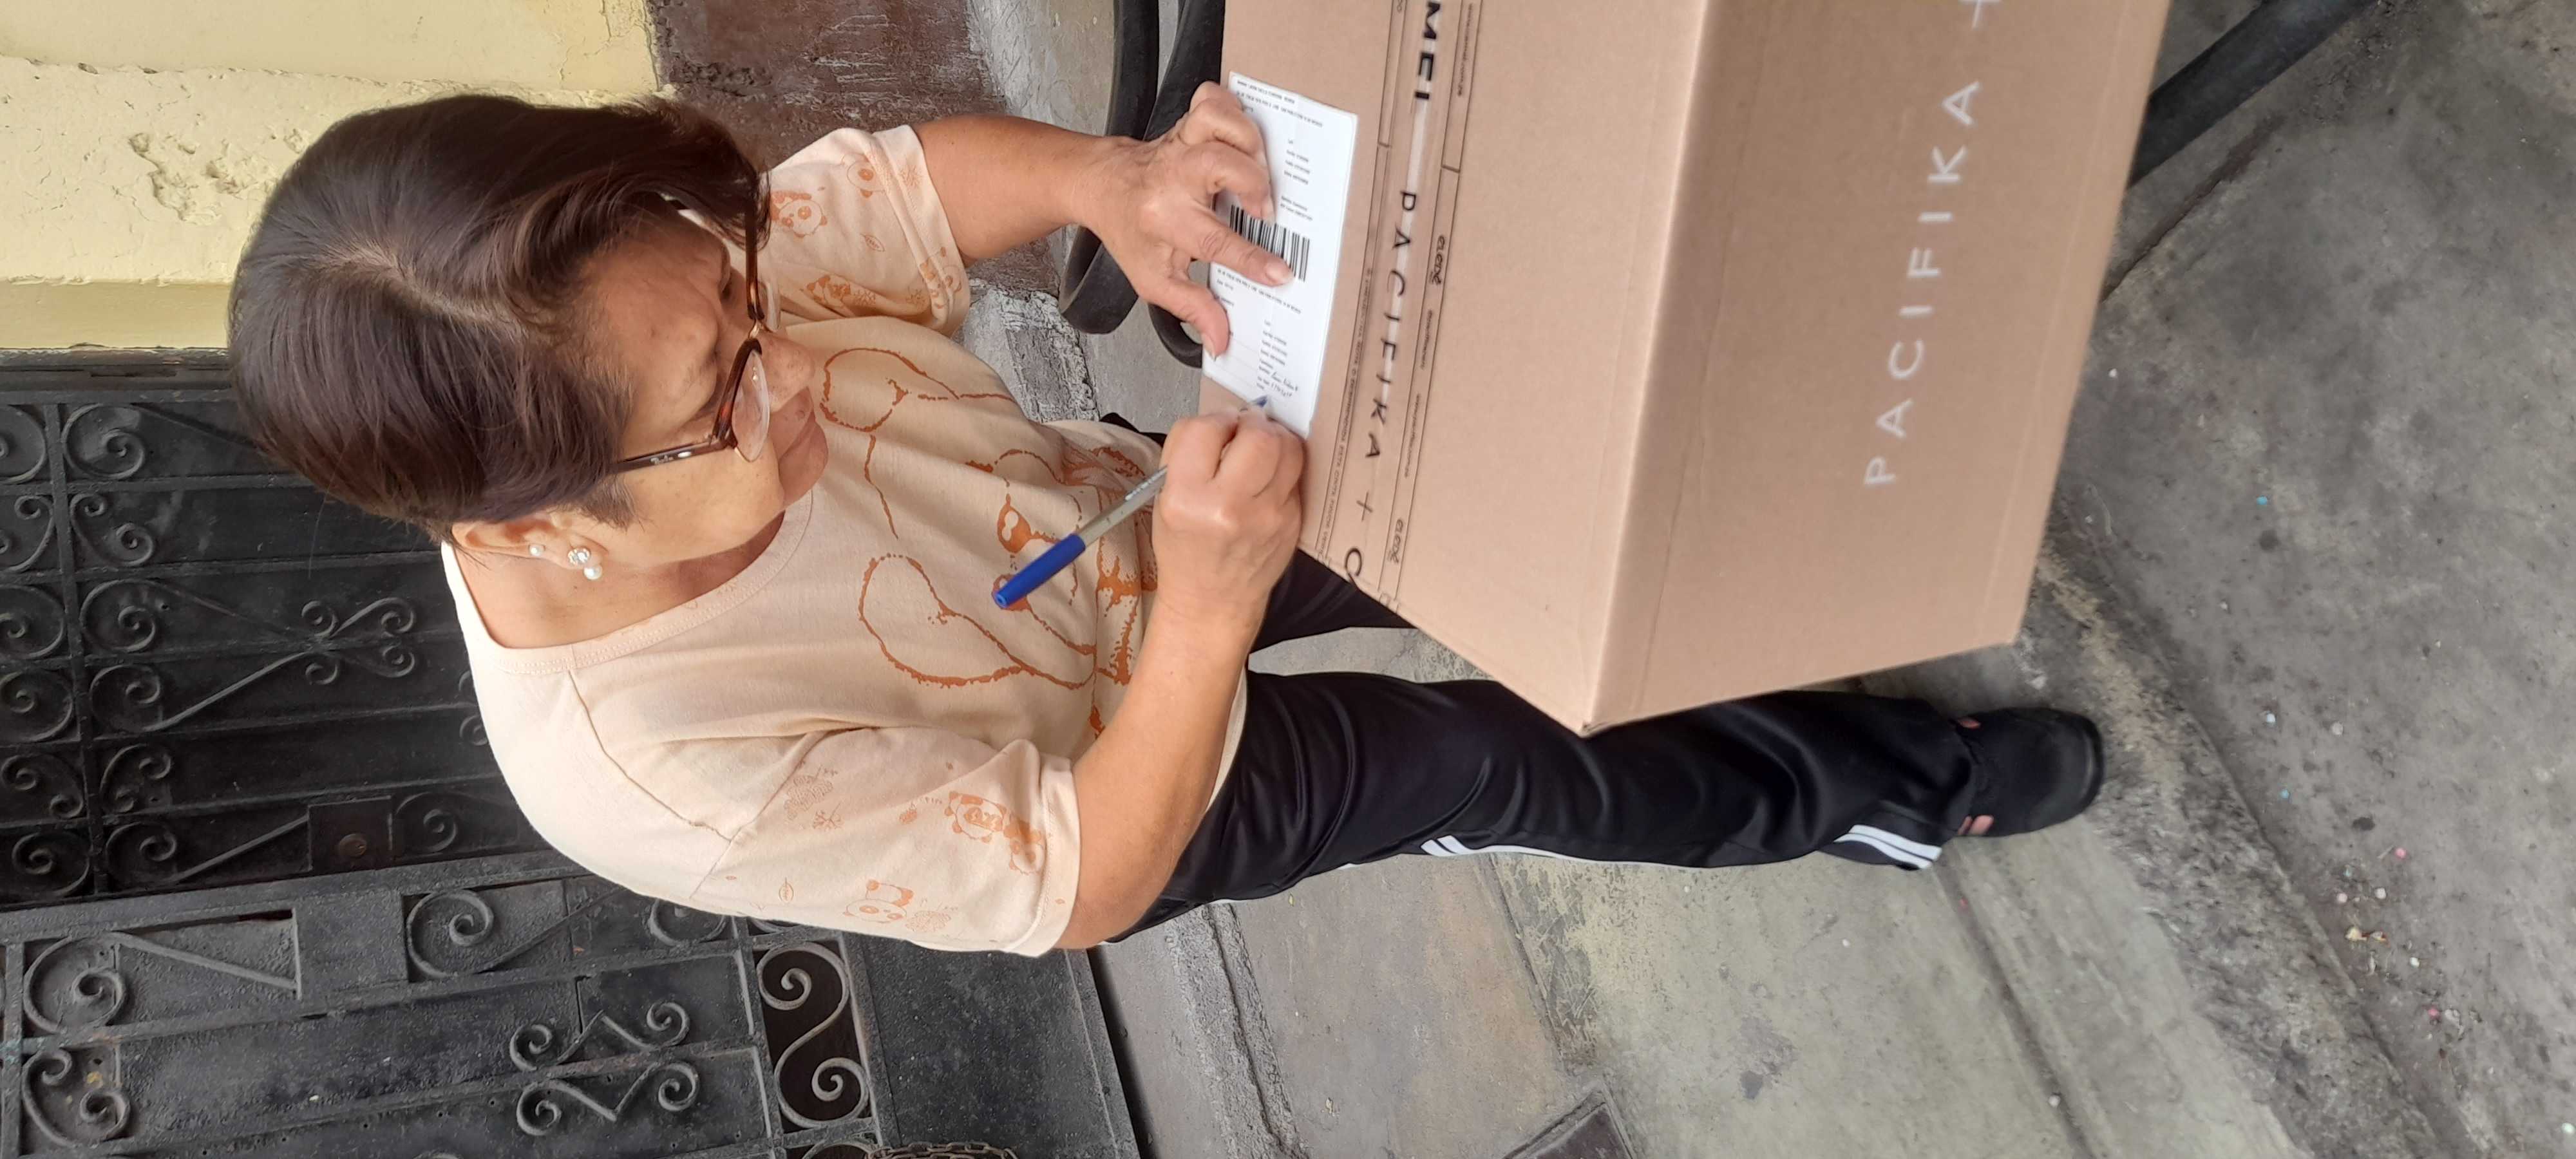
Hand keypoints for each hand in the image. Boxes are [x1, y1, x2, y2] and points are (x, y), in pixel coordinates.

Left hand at [1083, 83, 1289, 354]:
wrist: (1101, 186)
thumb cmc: (1131, 233)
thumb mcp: (1154, 279)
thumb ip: (1192, 308)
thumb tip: (1223, 340)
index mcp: (1165, 219)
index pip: (1213, 241)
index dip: (1250, 259)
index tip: (1279, 272)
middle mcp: (1172, 177)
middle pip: (1218, 166)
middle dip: (1252, 185)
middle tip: (1263, 210)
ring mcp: (1179, 145)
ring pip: (1217, 124)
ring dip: (1247, 143)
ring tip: (1258, 169)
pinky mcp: (1186, 123)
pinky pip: (1212, 99)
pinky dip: (1232, 108)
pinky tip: (1241, 134)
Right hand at [1151, 411, 1304, 631]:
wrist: (1212, 600)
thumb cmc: (1185, 549)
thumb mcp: (1165, 500)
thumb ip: (1186, 453)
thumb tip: (1222, 418)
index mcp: (1187, 499)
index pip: (1206, 429)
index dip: (1215, 419)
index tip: (1218, 427)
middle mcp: (1229, 507)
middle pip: (1258, 435)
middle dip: (1252, 422)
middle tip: (1243, 430)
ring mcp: (1268, 515)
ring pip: (1287, 449)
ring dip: (1275, 437)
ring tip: (1261, 445)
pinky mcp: (1293, 521)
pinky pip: (1296, 473)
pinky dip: (1283, 465)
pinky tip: (1268, 474)